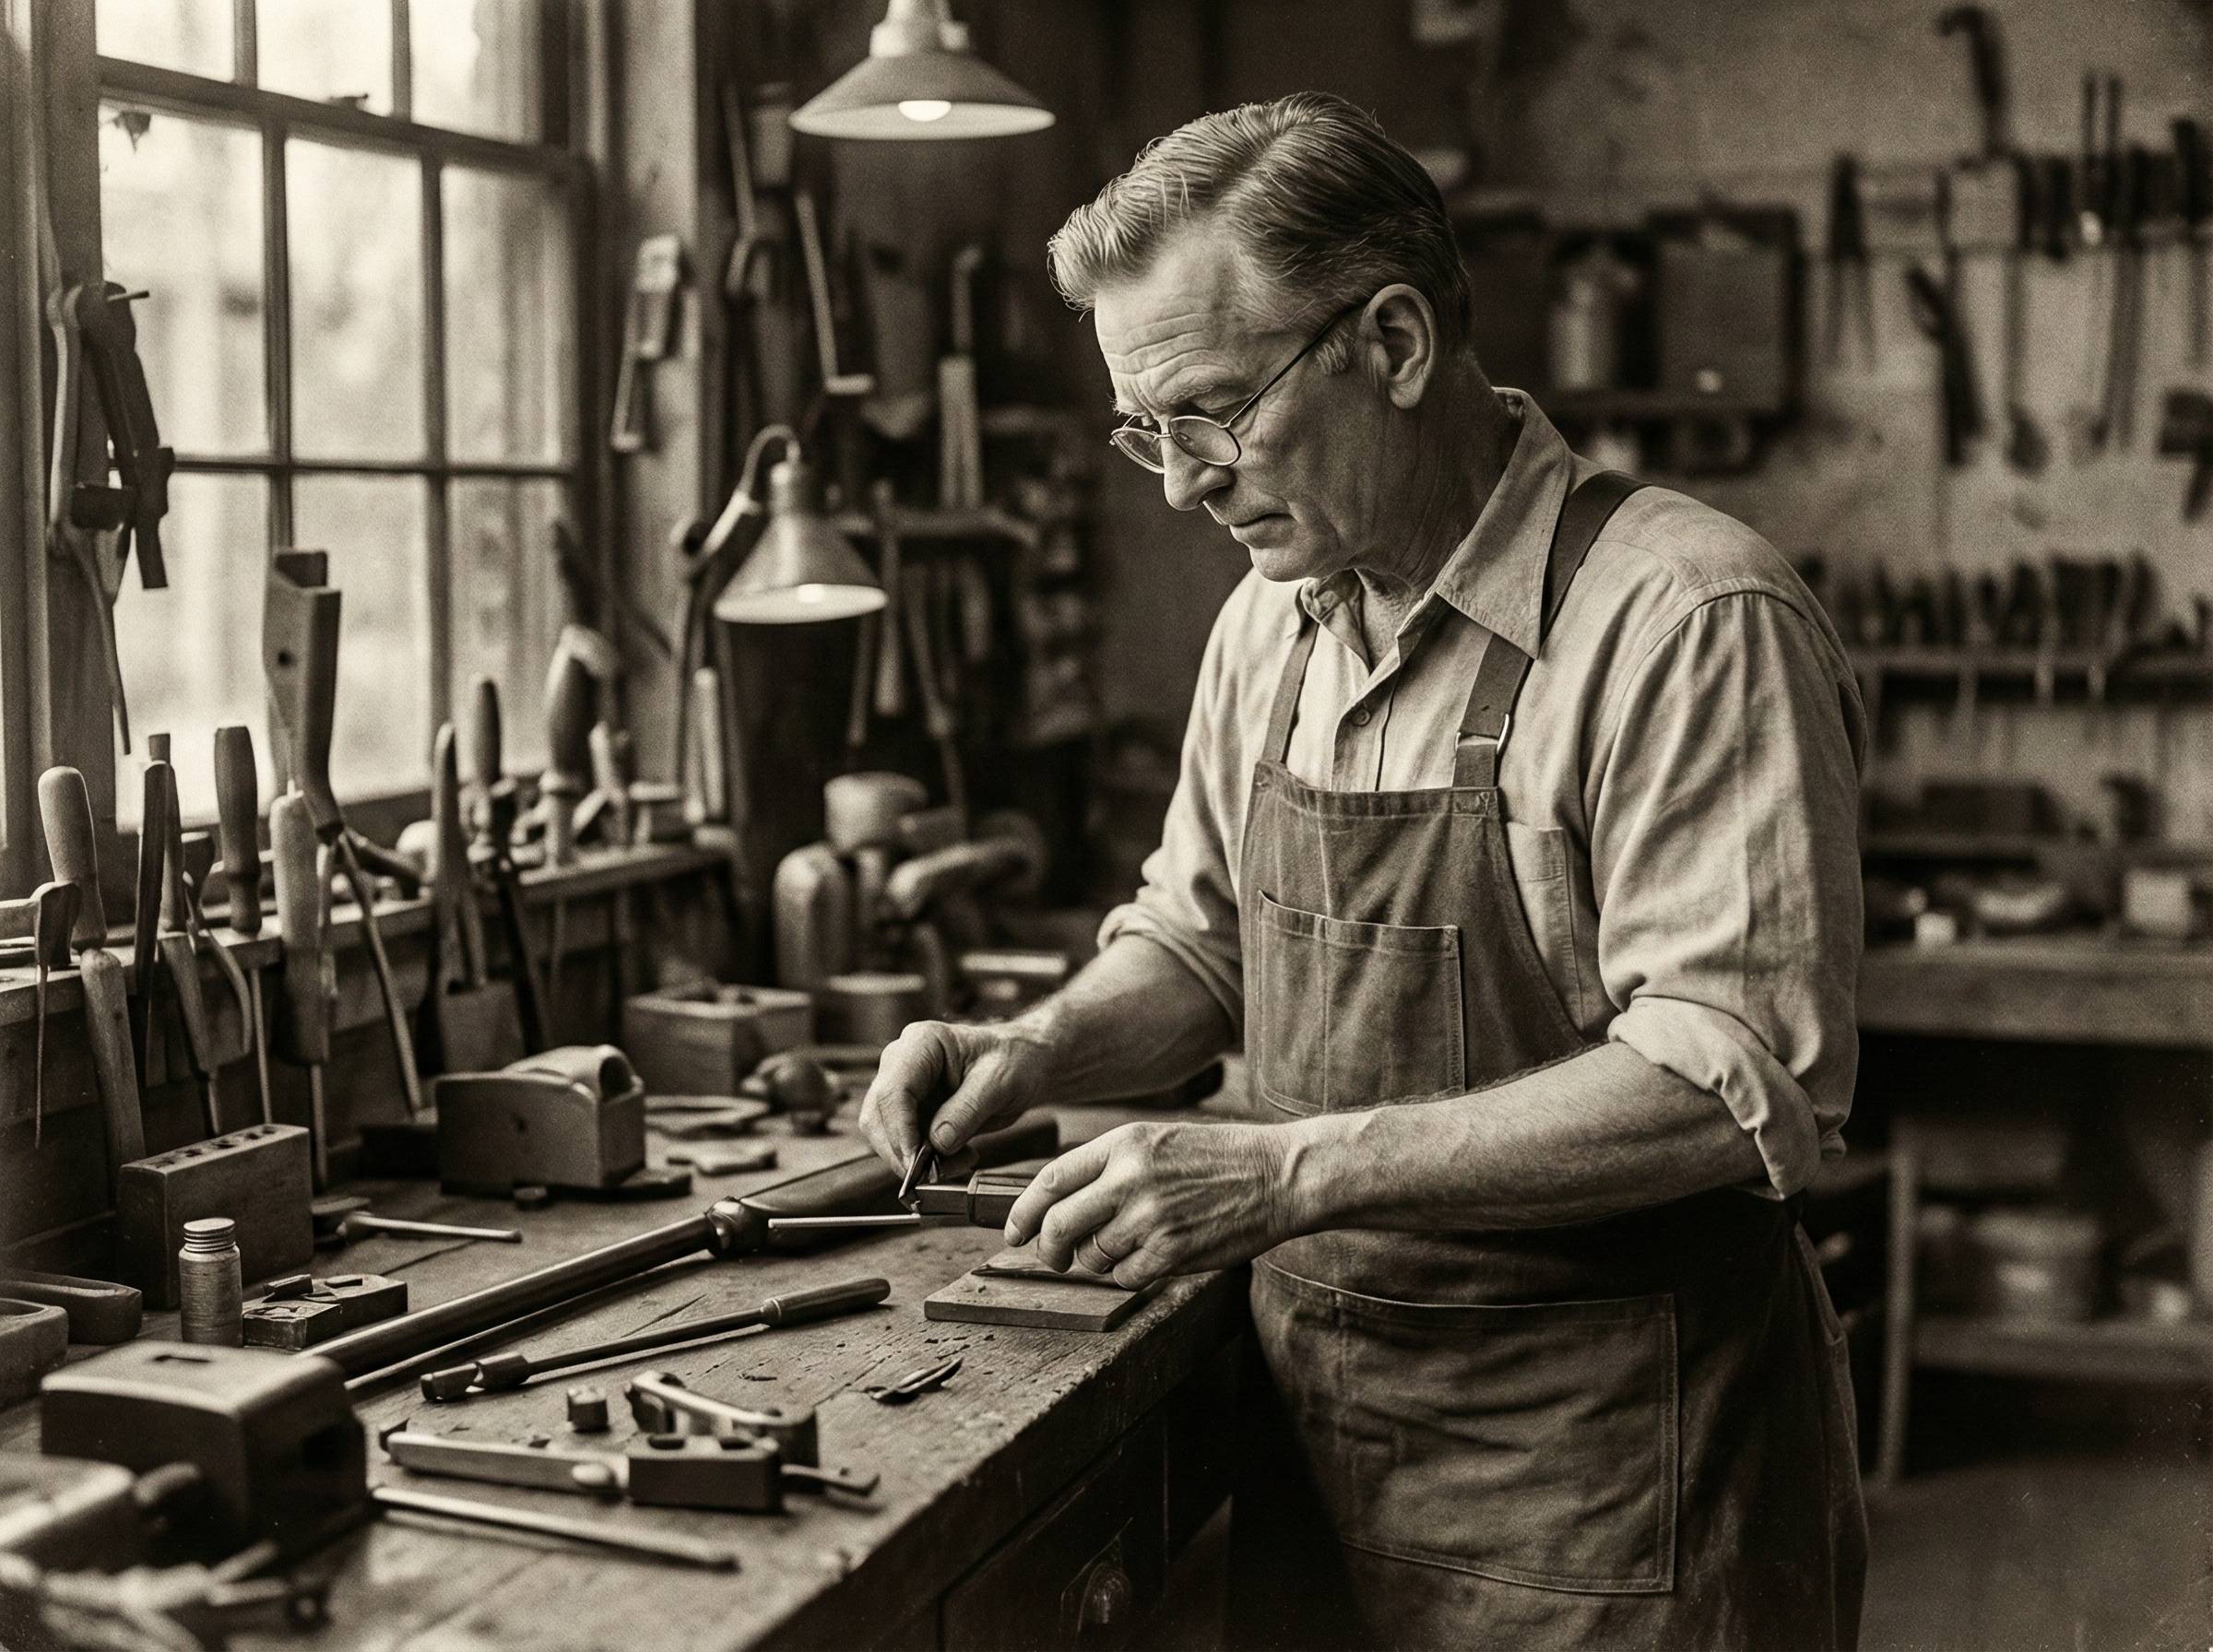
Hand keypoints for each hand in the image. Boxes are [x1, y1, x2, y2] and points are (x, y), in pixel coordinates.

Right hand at [855, 1019, 1054, 1178]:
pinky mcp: (909, 1111)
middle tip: (937, 1174)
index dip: (900, 1130)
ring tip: (959, 1162)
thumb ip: (968, 1110)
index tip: (916, 1162)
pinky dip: (923, 1160)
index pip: (894, 1090)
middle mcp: (902, 1062)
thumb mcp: (1001, 1082)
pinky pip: (902, 1143)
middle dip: (903, 1151)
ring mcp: (902, 1087)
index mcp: (922, 1043)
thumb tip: (938, 1142)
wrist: (1023, 1064)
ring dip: (913, 1160)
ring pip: (883, 1134)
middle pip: (878, 1114)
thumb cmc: (1014, 1060)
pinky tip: (957, 1158)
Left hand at [1002, 1121, 1307, 1289]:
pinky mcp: (1172, 1251)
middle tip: (1053, 1258)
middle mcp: (1130, 1178)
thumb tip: (1061, 1204)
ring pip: (1092, 1256)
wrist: (1278, 1175)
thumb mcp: (1157, 1141)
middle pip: (1059, 1225)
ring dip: (1099, 1261)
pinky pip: (1125, 1277)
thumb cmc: (1219, 1159)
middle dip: (1048, 1250)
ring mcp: (1150, 1217)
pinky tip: (1152, 1257)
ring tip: (1128, 1247)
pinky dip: (1129, 1275)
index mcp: (1123, 1144)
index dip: (1023, 1212)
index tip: (1014, 1232)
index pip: (1050, 1180)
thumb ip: (1110, 1166)